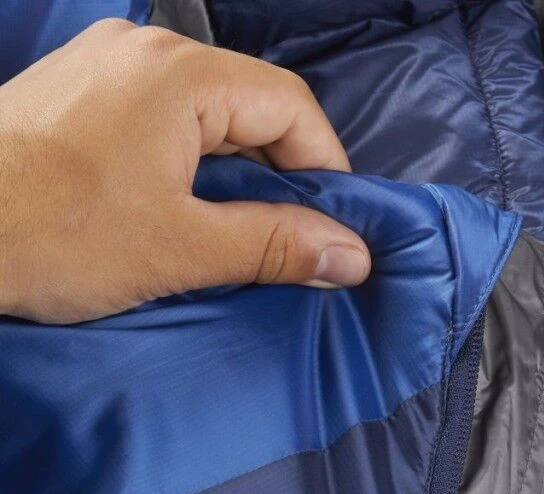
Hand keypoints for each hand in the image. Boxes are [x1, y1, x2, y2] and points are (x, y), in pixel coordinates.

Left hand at [0, 19, 369, 322]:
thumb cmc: (56, 234)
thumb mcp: (182, 249)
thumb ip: (276, 246)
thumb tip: (351, 256)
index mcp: (181, 75)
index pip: (290, 106)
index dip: (326, 169)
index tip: (336, 231)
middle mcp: (145, 52)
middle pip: (249, 105)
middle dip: (282, 175)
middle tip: (294, 243)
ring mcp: (105, 66)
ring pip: (204, 115)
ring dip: (235, 173)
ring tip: (241, 237)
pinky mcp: (77, 93)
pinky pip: (160, 119)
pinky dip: (188, 164)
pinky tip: (183, 213)